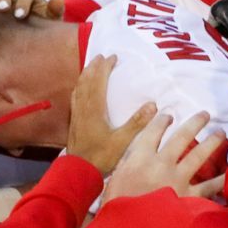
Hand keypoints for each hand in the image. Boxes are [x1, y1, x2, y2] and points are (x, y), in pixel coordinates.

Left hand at [66, 55, 155, 173]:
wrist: (78, 172)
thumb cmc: (101, 157)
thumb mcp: (123, 142)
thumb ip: (137, 123)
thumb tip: (153, 105)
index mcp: (95, 109)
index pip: (99, 82)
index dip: (105, 68)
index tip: (112, 57)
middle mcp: (84, 108)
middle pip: (87, 81)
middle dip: (94, 67)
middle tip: (100, 56)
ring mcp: (77, 115)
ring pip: (79, 88)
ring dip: (85, 75)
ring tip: (90, 67)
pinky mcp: (74, 122)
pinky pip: (75, 98)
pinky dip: (79, 88)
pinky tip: (81, 89)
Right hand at [103, 111, 227, 202]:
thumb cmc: (116, 209)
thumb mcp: (113, 181)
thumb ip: (126, 164)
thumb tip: (138, 152)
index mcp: (139, 158)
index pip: (153, 132)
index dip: (161, 121)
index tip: (168, 115)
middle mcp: (161, 164)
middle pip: (181, 137)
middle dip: (195, 123)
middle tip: (205, 115)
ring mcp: (178, 180)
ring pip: (199, 155)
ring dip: (212, 142)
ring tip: (220, 133)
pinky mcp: (189, 198)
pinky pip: (210, 187)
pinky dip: (221, 180)